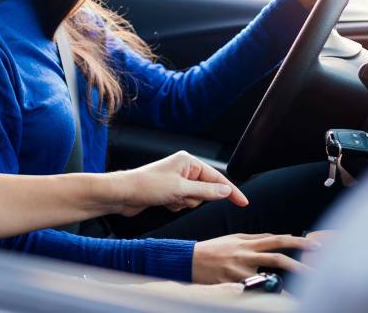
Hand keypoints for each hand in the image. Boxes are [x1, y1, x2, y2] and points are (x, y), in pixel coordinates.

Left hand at [115, 151, 247, 216]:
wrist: (123, 194)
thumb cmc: (147, 186)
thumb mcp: (181, 190)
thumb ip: (206, 192)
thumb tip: (226, 191)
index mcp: (188, 161)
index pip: (217, 178)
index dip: (231, 191)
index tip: (244, 203)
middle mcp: (183, 168)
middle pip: (206, 190)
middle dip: (195, 198)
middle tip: (179, 196)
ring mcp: (176, 180)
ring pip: (195, 199)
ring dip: (184, 203)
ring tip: (168, 199)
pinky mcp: (169, 191)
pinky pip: (183, 203)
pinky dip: (177, 206)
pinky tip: (164, 202)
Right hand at [192, 233, 320, 283]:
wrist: (190, 260)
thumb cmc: (212, 250)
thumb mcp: (233, 238)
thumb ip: (254, 238)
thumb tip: (275, 237)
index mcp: (247, 242)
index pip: (277, 239)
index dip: (297, 242)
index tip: (314, 245)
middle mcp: (246, 255)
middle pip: (278, 257)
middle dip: (300, 265)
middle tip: (317, 272)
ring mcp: (240, 270)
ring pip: (269, 276)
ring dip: (286, 285)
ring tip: (299, 294)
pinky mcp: (233, 283)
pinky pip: (253, 290)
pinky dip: (265, 295)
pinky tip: (274, 301)